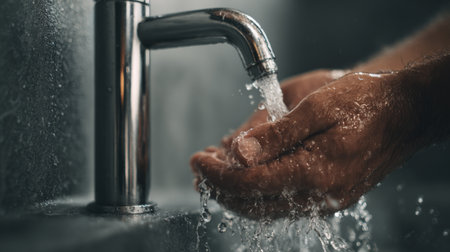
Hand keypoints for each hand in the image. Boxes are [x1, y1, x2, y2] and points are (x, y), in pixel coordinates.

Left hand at [191, 70, 420, 219]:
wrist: (404, 113)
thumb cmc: (364, 102)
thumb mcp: (317, 106)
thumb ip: (276, 133)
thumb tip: (238, 152)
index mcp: (316, 172)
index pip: (250, 184)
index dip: (218, 175)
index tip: (197, 159)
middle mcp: (320, 195)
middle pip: (254, 204)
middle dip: (220, 187)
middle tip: (200, 167)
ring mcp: (325, 200)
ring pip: (266, 208)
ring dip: (235, 192)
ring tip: (214, 172)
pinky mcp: (328, 196)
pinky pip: (282, 202)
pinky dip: (257, 191)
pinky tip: (246, 175)